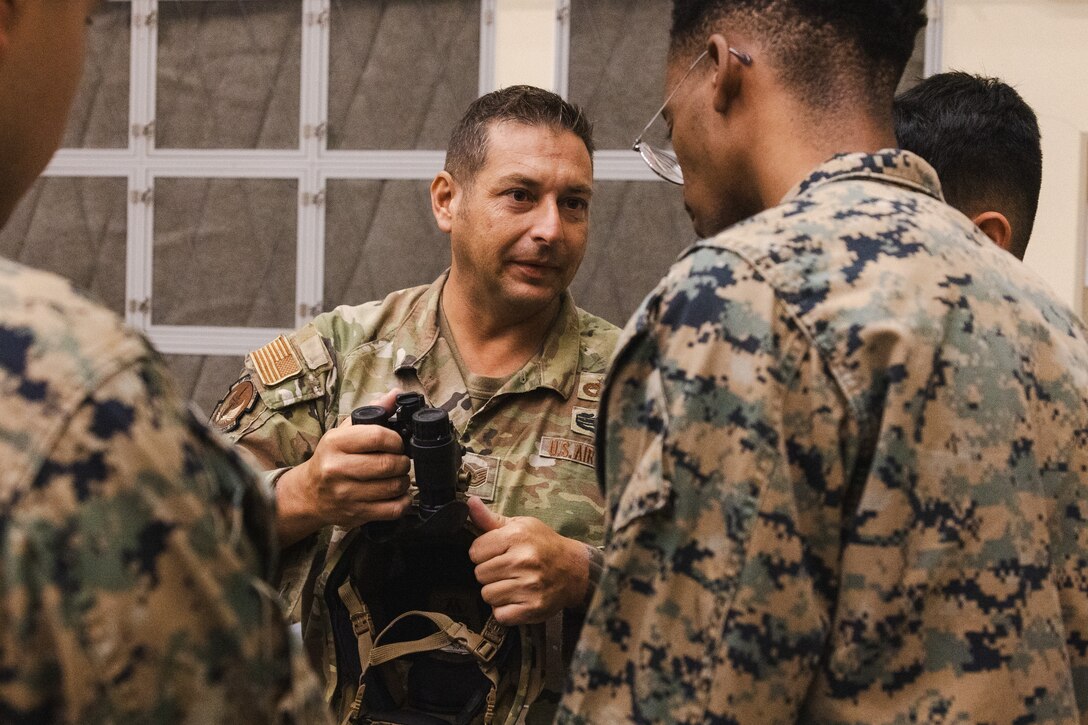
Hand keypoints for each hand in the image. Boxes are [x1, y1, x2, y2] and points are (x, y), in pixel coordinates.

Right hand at [276, 390, 410, 545]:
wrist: (309, 493)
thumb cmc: (331, 458)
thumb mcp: (344, 431)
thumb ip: (373, 411)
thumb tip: (397, 394)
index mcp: (335, 443)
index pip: (377, 436)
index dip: (396, 440)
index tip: (398, 443)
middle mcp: (337, 469)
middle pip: (387, 464)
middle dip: (402, 461)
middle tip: (401, 460)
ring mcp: (346, 494)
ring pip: (393, 487)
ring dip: (404, 480)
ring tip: (398, 476)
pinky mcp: (355, 514)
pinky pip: (392, 510)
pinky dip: (403, 501)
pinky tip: (398, 494)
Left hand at [467, 496, 590, 625]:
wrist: (575, 569)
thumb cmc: (544, 545)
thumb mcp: (521, 525)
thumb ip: (491, 519)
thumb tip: (470, 502)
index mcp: (517, 537)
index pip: (475, 551)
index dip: (483, 553)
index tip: (497, 553)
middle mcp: (523, 561)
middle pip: (479, 574)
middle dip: (490, 573)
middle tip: (507, 569)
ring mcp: (529, 586)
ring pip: (487, 595)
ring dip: (497, 592)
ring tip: (512, 583)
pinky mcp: (533, 608)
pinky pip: (500, 615)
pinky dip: (505, 610)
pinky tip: (517, 598)